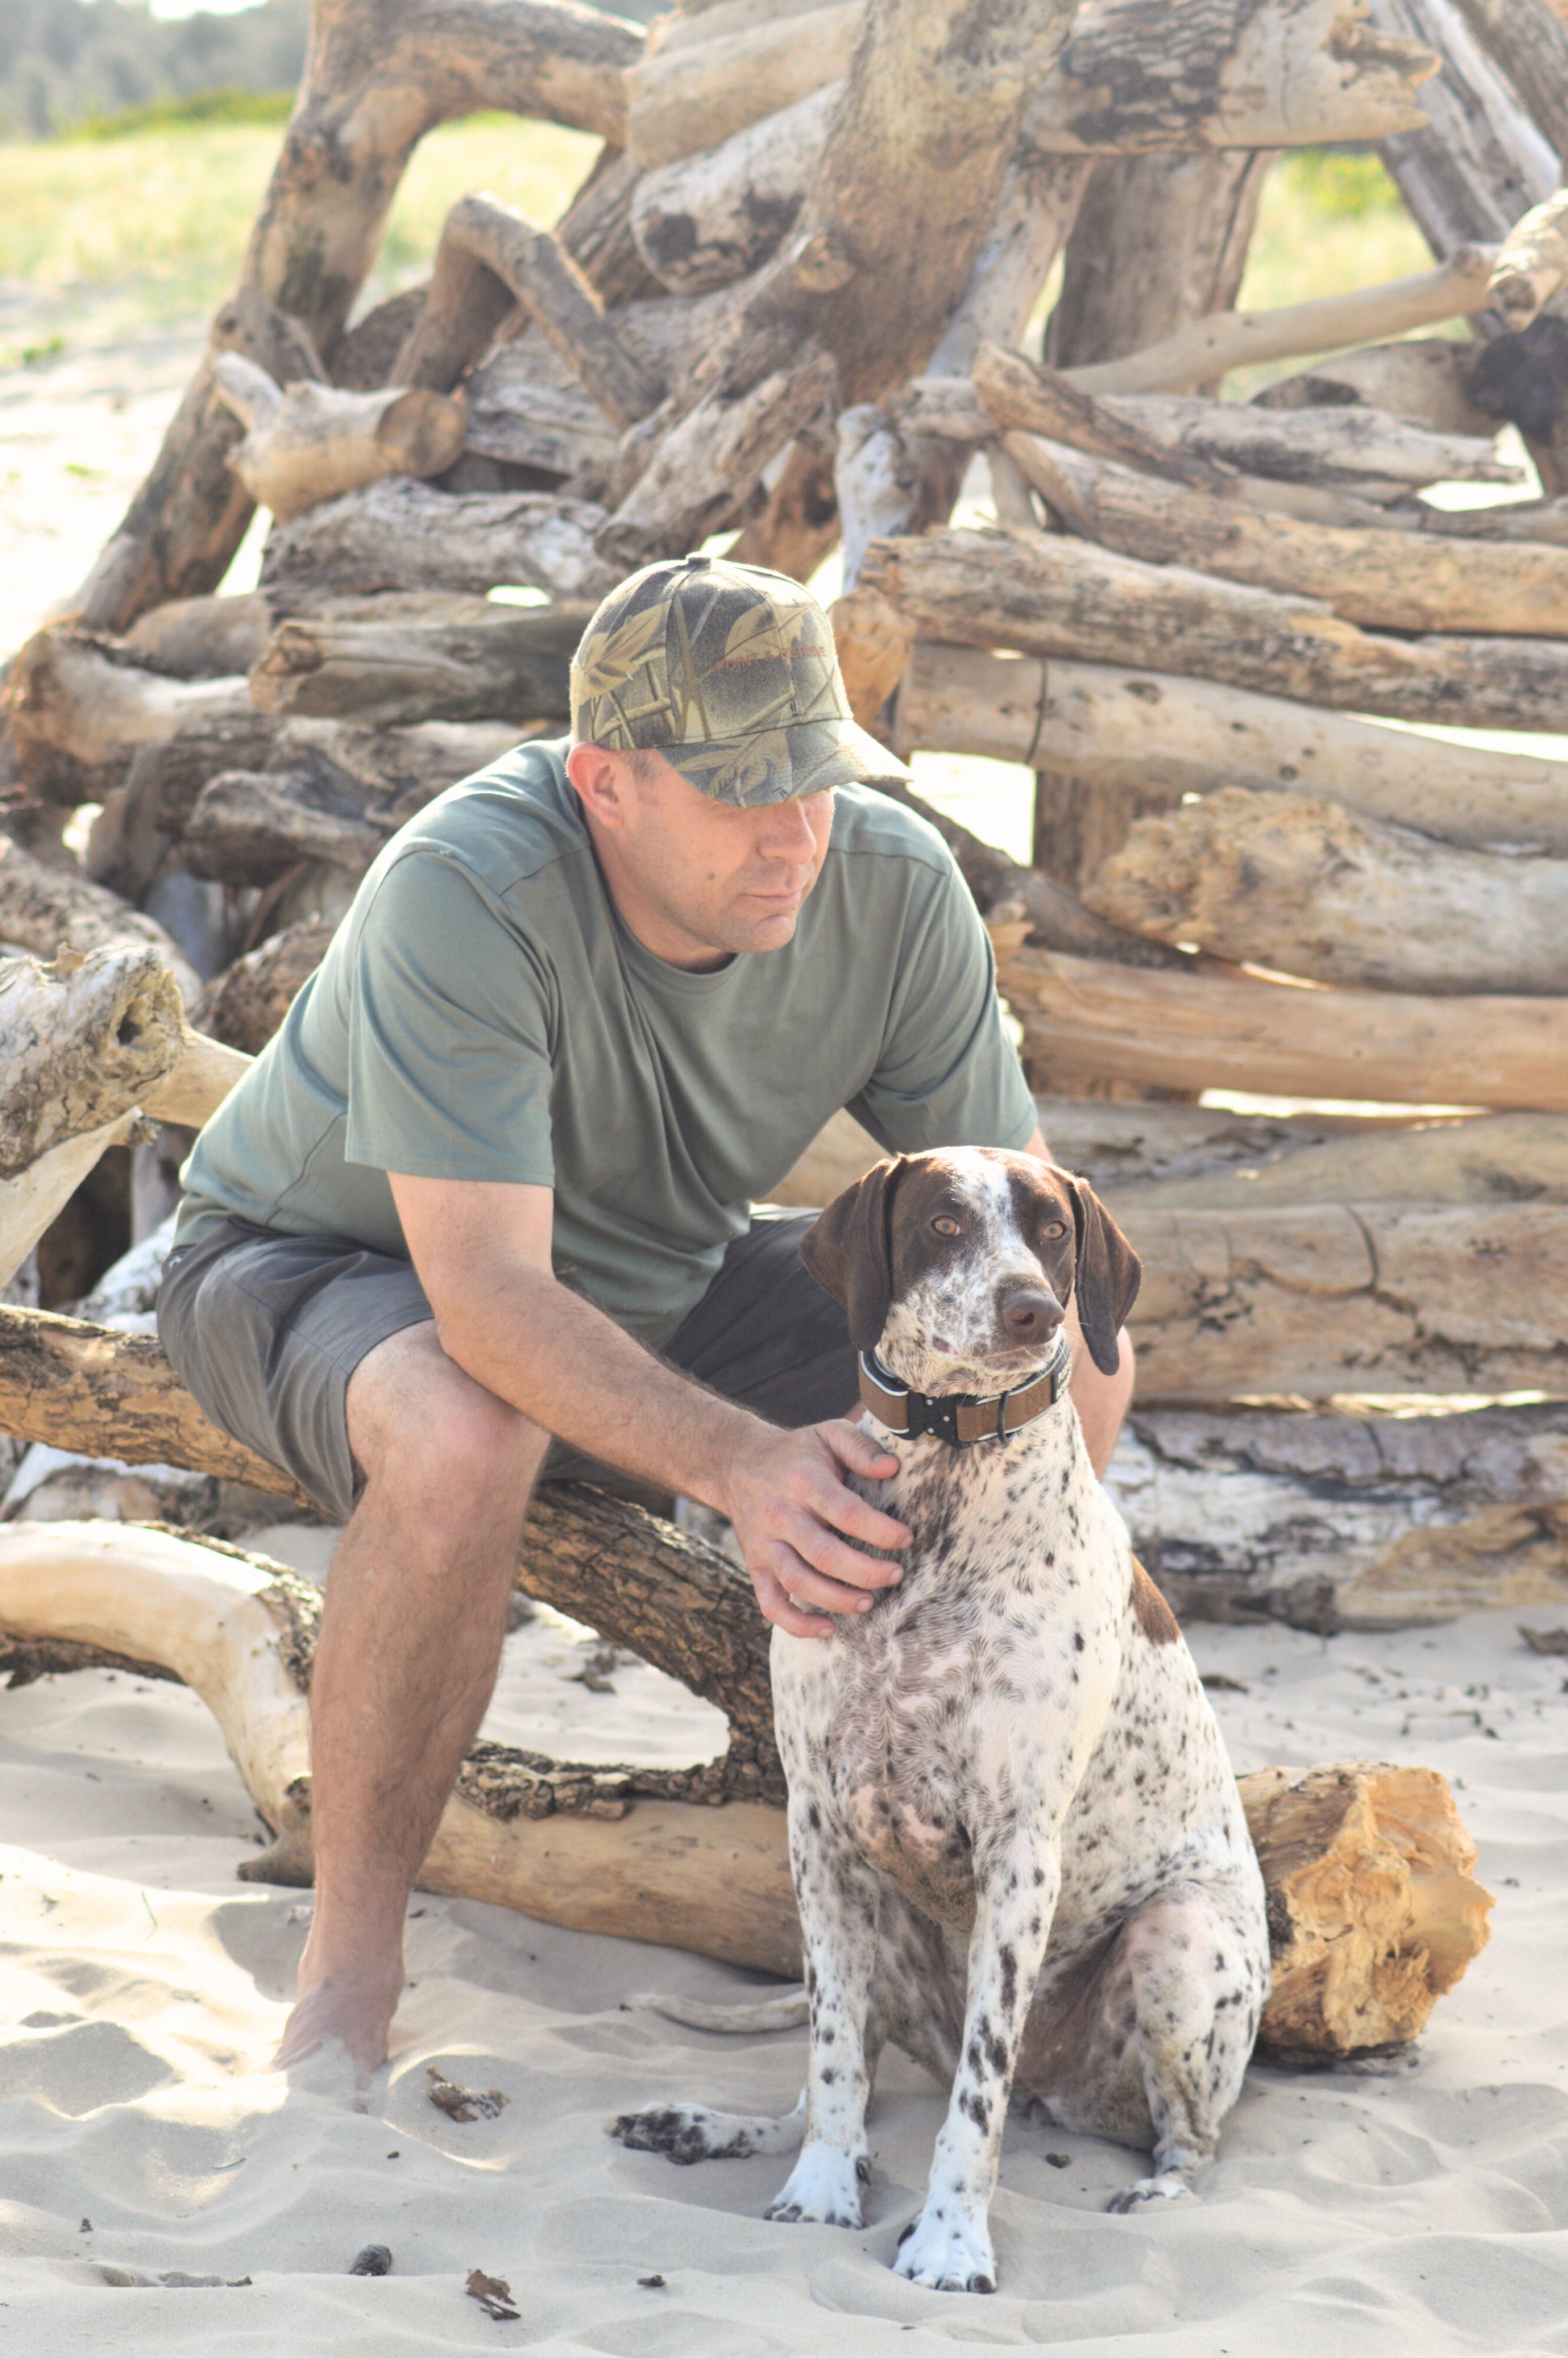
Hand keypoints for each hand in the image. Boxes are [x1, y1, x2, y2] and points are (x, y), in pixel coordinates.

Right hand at [720, 1420, 910, 1639]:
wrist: (735, 1463)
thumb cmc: (796, 1453)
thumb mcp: (828, 1434)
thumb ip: (861, 1447)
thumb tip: (891, 1468)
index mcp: (803, 1481)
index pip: (847, 1513)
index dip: (881, 1531)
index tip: (906, 1538)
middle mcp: (781, 1515)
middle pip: (825, 1555)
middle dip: (866, 1572)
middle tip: (896, 1575)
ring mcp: (765, 1544)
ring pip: (800, 1582)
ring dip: (838, 1600)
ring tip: (869, 1602)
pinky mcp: (755, 1565)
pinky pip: (771, 1604)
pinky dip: (798, 1624)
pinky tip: (829, 1628)